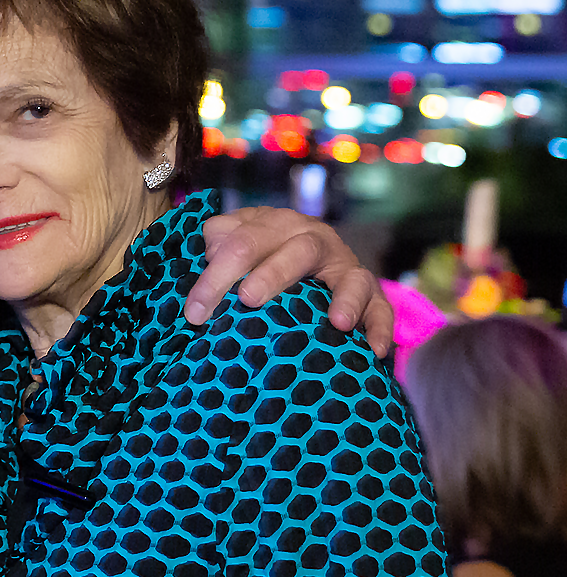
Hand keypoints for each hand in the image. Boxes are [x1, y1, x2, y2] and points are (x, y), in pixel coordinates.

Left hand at [186, 207, 393, 357]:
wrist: (306, 252)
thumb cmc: (257, 254)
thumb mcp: (234, 240)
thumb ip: (218, 242)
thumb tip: (211, 252)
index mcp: (275, 225)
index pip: (242, 244)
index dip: (215, 278)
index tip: (195, 314)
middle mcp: (314, 239)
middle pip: (298, 252)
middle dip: (272, 275)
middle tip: (248, 299)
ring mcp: (344, 266)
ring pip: (350, 277)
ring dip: (346, 298)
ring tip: (337, 323)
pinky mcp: (370, 293)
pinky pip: (382, 308)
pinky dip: (380, 327)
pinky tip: (375, 350)